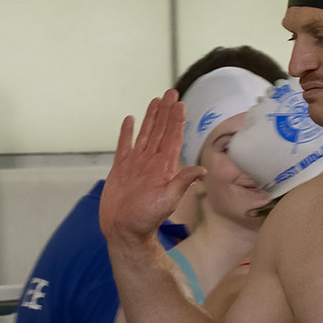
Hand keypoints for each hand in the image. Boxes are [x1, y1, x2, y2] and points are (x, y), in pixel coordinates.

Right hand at [99, 92, 204, 247]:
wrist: (124, 230)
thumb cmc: (146, 219)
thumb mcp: (168, 201)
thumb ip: (182, 182)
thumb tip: (202, 171)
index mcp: (163, 167)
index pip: (172, 138)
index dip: (176, 120)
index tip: (180, 103)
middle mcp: (151, 162)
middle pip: (160, 130)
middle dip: (166, 111)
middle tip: (171, 92)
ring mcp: (136, 163)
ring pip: (145, 134)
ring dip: (150, 117)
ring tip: (155, 100)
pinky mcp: (121, 168)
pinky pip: (124, 145)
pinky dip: (126, 133)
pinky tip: (130, 120)